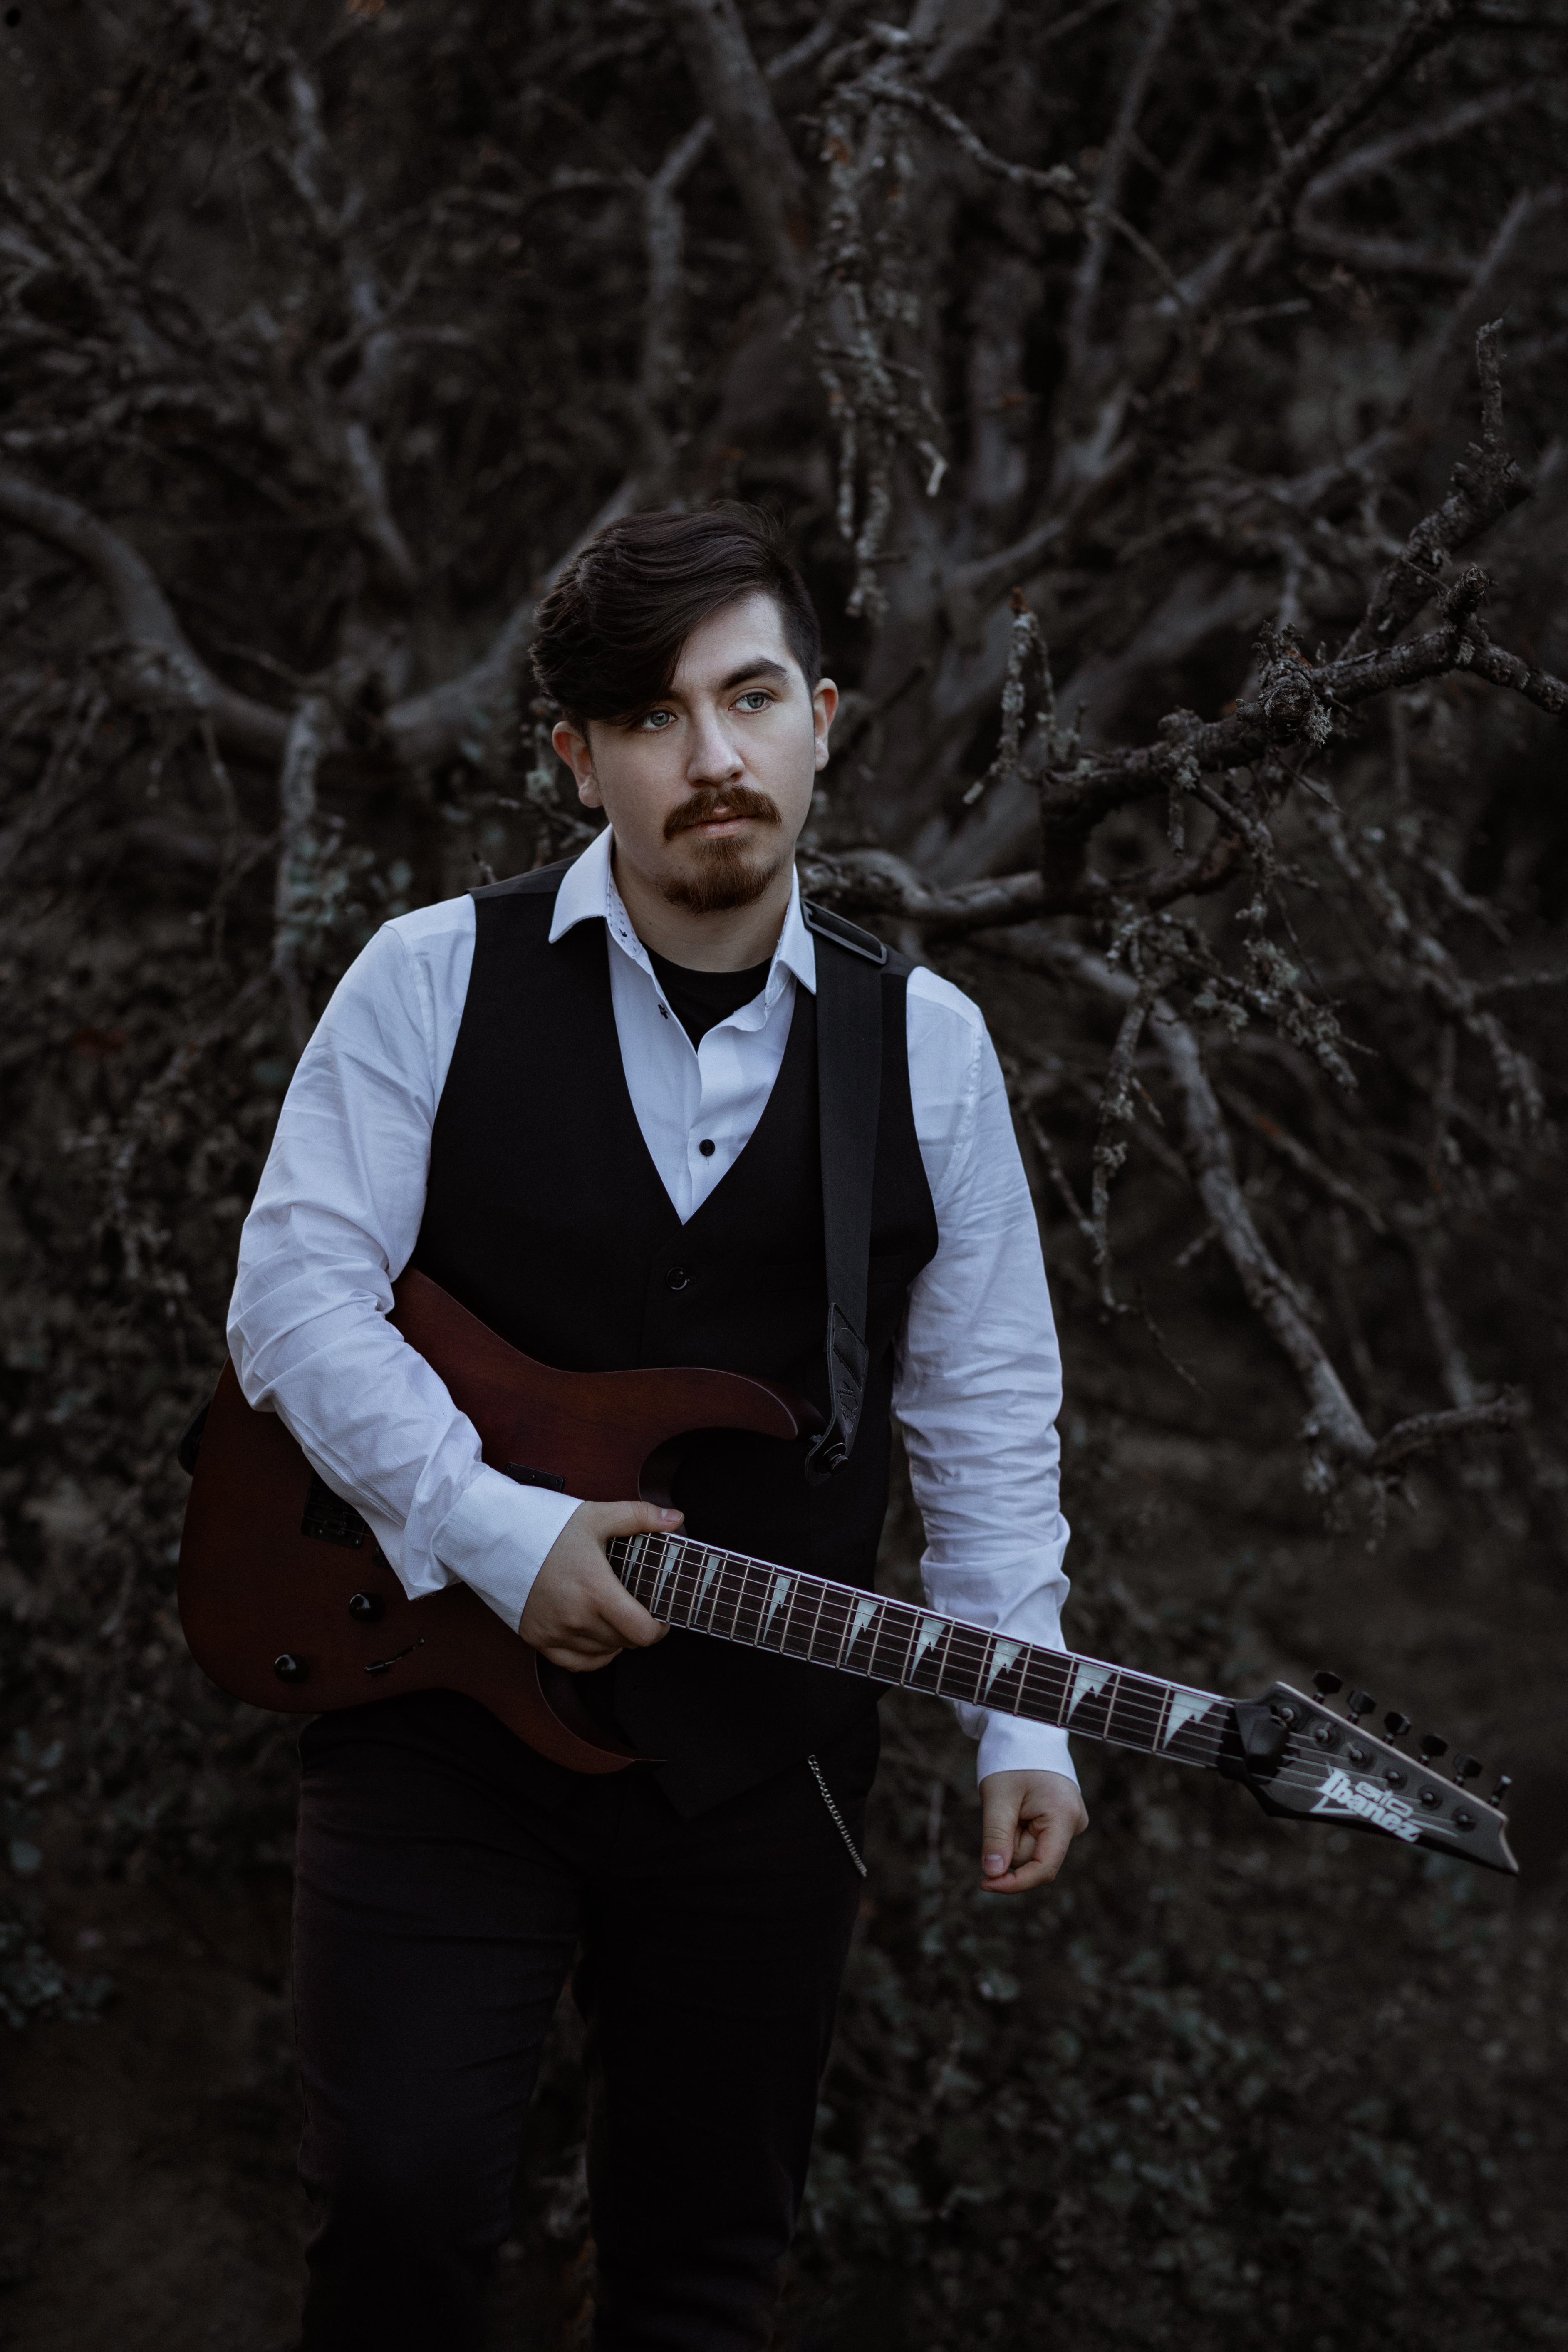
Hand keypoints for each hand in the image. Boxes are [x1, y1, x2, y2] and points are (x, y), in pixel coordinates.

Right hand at [518, 1500, 681, 1670]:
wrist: (496, 1537)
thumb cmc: (546, 1528)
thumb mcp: (595, 1516)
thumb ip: (639, 1517)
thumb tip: (675, 1518)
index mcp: (595, 1591)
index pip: (641, 1632)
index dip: (658, 1629)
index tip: (660, 1617)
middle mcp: (576, 1618)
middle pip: (624, 1642)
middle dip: (636, 1628)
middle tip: (636, 1609)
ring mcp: (555, 1632)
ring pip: (603, 1653)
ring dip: (614, 1640)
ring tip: (614, 1618)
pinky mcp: (538, 1639)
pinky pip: (576, 1663)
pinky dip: (591, 1654)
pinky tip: (595, 1637)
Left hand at [978, 1769, 1087, 1893]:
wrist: (1025, 1735)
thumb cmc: (1012, 1761)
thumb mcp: (997, 1798)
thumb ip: (996, 1838)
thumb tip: (993, 1874)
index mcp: (1064, 1816)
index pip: (1044, 1868)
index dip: (1015, 1882)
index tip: (986, 1884)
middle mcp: (1075, 1822)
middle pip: (1033, 1857)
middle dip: (1010, 1842)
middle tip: (1003, 1809)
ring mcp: (1071, 1822)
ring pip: (1033, 1849)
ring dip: (1014, 1833)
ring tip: (1013, 1803)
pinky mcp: (1064, 1821)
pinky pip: (1037, 1838)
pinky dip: (1021, 1829)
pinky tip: (1020, 1807)